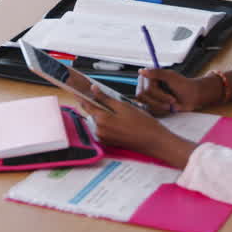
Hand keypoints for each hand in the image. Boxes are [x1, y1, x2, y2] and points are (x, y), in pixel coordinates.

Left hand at [80, 87, 195, 165]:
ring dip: (104, 114)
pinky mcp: (109, 142)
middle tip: (109, 99)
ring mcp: (104, 138)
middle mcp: (99, 131)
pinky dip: (108, 122)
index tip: (77, 89)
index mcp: (101, 120)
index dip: (82, 96)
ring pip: (99, 120)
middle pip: (93, 113)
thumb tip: (94, 90)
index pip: (86, 105)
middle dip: (98, 105)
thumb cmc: (142, 124)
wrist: (154, 141)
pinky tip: (121, 120)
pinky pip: (104, 128)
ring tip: (121, 112)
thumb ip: (105, 98)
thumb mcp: (123, 106)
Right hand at [135, 69, 206, 113]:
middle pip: (145, 98)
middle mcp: (146, 87)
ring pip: (148, 105)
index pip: (146, 89)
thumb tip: (141, 71)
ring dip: (162, 106)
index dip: (158, 94)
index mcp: (149, 78)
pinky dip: (162, 110)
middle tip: (173, 101)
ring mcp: (148, 97)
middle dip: (160, 100)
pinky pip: (151, 111)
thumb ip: (156, 73)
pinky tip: (169, 107)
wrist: (191, 96)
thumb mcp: (171, 76)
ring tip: (172, 104)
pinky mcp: (152, 106)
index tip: (171, 97)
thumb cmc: (182, 84)